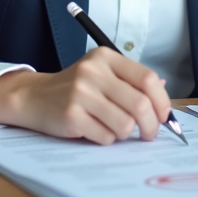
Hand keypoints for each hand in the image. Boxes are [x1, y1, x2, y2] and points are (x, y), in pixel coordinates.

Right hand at [0, 47, 172, 144]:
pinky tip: (95, 130)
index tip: (164, 116)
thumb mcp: (101, 73)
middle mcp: (93, 71)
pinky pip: (105, 136)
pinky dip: (106, 139)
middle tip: (149, 134)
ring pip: (125, 124)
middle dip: (151, 126)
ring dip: (125, 134)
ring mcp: (80, 93)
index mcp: (106, 57)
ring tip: (114, 129)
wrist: (33, 96)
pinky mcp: (71, 115)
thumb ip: (130, 80)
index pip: (147, 78)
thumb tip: (164, 91)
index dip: (162, 101)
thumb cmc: (74, 87)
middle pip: (140, 104)